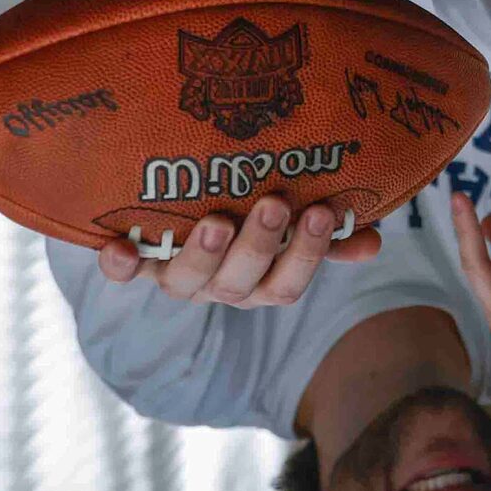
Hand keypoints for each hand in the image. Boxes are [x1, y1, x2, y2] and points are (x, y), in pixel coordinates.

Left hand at [96, 195, 381, 306]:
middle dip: (258, 245)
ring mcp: (178, 277)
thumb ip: (328, 236)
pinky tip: (115, 248)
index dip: (304, 254)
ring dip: (203, 254)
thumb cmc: (252, 223)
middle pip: (240, 283)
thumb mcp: (293, 233)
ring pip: (188, 281)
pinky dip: (118, 265)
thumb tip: (375, 240)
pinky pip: (125, 273)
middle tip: (273, 203)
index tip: (321, 212)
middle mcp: (220, 287)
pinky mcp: (138, 264)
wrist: (180, 222)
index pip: (288, 284)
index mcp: (261, 284)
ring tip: (215, 221)